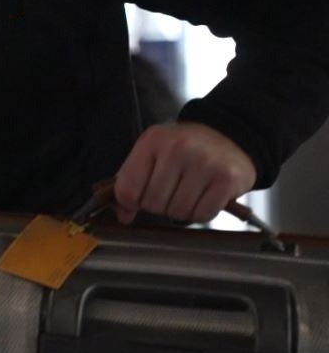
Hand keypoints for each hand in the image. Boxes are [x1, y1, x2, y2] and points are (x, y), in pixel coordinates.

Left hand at [113, 122, 255, 224]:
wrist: (228, 135)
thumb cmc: (184, 149)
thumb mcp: (151, 154)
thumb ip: (131, 182)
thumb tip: (123, 217)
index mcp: (152, 140)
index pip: (127, 188)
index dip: (130, 202)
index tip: (139, 199)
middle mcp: (178, 148)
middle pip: (153, 203)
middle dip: (159, 205)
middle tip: (171, 191)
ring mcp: (205, 162)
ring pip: (177, 212)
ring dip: (181, 210)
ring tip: (188, 192)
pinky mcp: (227, 178)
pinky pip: (203, 214)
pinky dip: (201, 213)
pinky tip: (204, 196)